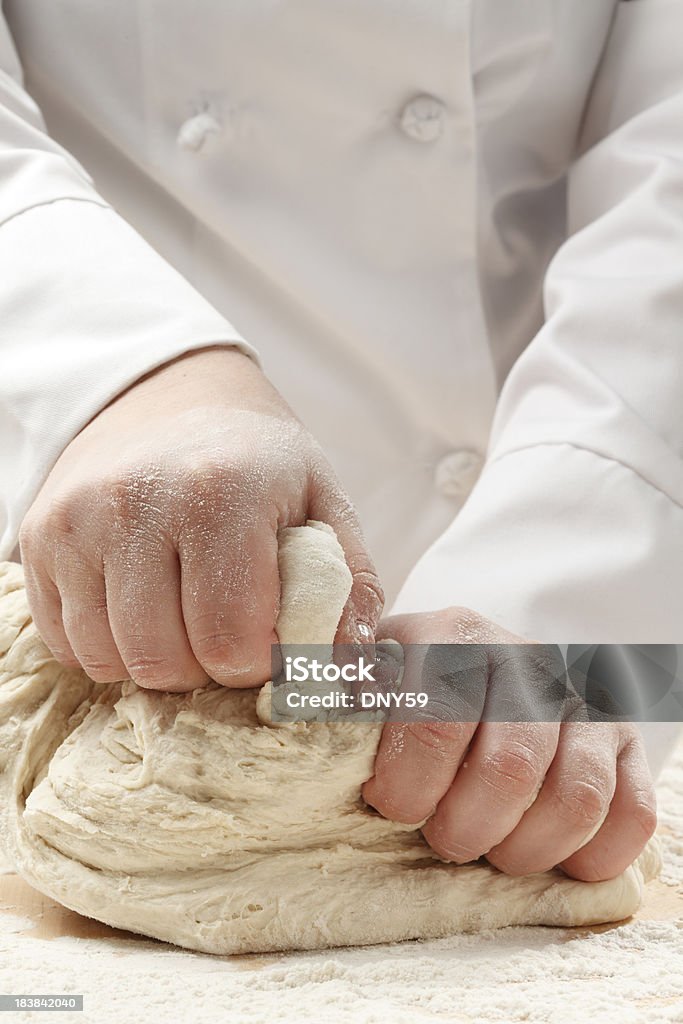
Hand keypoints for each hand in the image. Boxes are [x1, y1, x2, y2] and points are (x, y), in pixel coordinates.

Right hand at [20, 347, 382, 690]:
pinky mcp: (38, 536)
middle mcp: (137, 502)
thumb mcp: (323, 502)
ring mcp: (77, 519)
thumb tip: (345, 672)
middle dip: (203, 668)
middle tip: (224, 629)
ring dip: (153, 659)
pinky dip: (106, 644)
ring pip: (108, 659)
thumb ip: (348, 586)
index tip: (266, 636)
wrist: (170, 395)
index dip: (255, 662)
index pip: (229, 640)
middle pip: (162, 660)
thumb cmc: (256, 459)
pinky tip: (139, 606)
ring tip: (183, 616)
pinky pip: (66, 641)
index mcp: (221, 493)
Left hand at [361, 608, 656, 880]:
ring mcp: (583, 699)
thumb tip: (300, 719)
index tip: (386, 805)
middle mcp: (528, 658)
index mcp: (453, 635)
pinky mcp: (626, 739)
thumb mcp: (363, 677)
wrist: (475, 664)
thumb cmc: (407, 687)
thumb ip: (333, 696)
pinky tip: (547, 857)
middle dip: (463, 829)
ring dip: (523, 849)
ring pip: (575, 798)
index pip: (434, 723)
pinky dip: (590, 856)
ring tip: (490, 848)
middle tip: (441, 837)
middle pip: (509, 770)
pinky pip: (631, 812)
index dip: (406, 789)